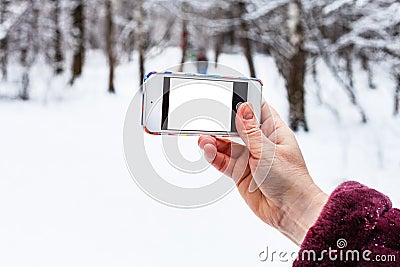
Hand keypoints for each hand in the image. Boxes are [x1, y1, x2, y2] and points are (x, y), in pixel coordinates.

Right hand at [198, 102, 327, 244]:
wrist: (291, 212)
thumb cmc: (290, 180)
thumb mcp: (268, 151)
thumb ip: (251, 132)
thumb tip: (243, 108)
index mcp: (274, 132)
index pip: (258, 109)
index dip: (244, 100)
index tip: (227, 92)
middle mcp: (261, 143)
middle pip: (237, 127)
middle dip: (222, 122)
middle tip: (206, 117)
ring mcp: (249, 159)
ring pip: (227, 145)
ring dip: (214, 141)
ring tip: (202, 138)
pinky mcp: (240, 174)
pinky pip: (224, 161)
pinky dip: (214, 156)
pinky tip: (207, 149)